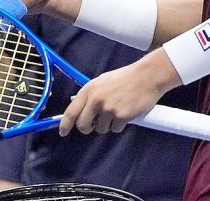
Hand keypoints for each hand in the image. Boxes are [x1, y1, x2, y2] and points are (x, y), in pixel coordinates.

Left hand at [58, 51, 178, 135]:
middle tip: (94, 124)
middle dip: (87, 128)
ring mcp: (109, 109)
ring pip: (101, 129)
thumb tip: (79, 109)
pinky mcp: (121, 116)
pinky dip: (120, 125)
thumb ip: (90, 95)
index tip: (63, 132)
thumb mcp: (102, 81)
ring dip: (107, 124)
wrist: (146, 76)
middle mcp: (96, 100)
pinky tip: (126, 112)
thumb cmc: (124, 78)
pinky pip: (116, 129)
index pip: (71, 111)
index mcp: (89, 90)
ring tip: (117, 110)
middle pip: (83, 125)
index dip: (65, 124)